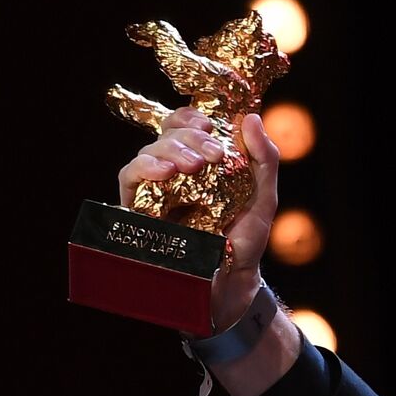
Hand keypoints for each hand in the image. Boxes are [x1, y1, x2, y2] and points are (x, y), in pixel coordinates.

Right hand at [116, 107, 280, 330]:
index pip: (185, 126)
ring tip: (192, 164)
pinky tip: (164, 171)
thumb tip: (253, 119)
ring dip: (169, 149)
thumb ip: (264, 159)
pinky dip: (144, 168)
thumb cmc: (245, 239)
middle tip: (212, 153)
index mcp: (200, 162)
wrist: (233, 279)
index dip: (191, 117)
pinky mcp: (138, 207)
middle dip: (188, 136)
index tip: (209, 125)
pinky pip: (130, 178)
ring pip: (148, 152)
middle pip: (167, 134)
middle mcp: (174, 171)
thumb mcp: (264, 196)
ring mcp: (155, 189)